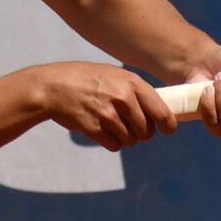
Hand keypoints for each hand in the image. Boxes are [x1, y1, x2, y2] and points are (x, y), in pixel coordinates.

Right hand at [33, 62, 176, 151]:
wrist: (53, 87)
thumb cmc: (84, 79)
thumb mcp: (113, 75)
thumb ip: (134, 90)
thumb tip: (157, 110)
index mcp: (132, 83)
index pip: (162, 111)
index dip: (167, 125)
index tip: (167, 130)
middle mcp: (123, 98)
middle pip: (146, 131)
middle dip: (140, 133)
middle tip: (130, 127)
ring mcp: (109, 115)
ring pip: (131, 140)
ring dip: (124, 138)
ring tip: (110, 125)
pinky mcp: (95, 129)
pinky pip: (115, 145)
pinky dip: (111, 142)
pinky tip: (101, 130)